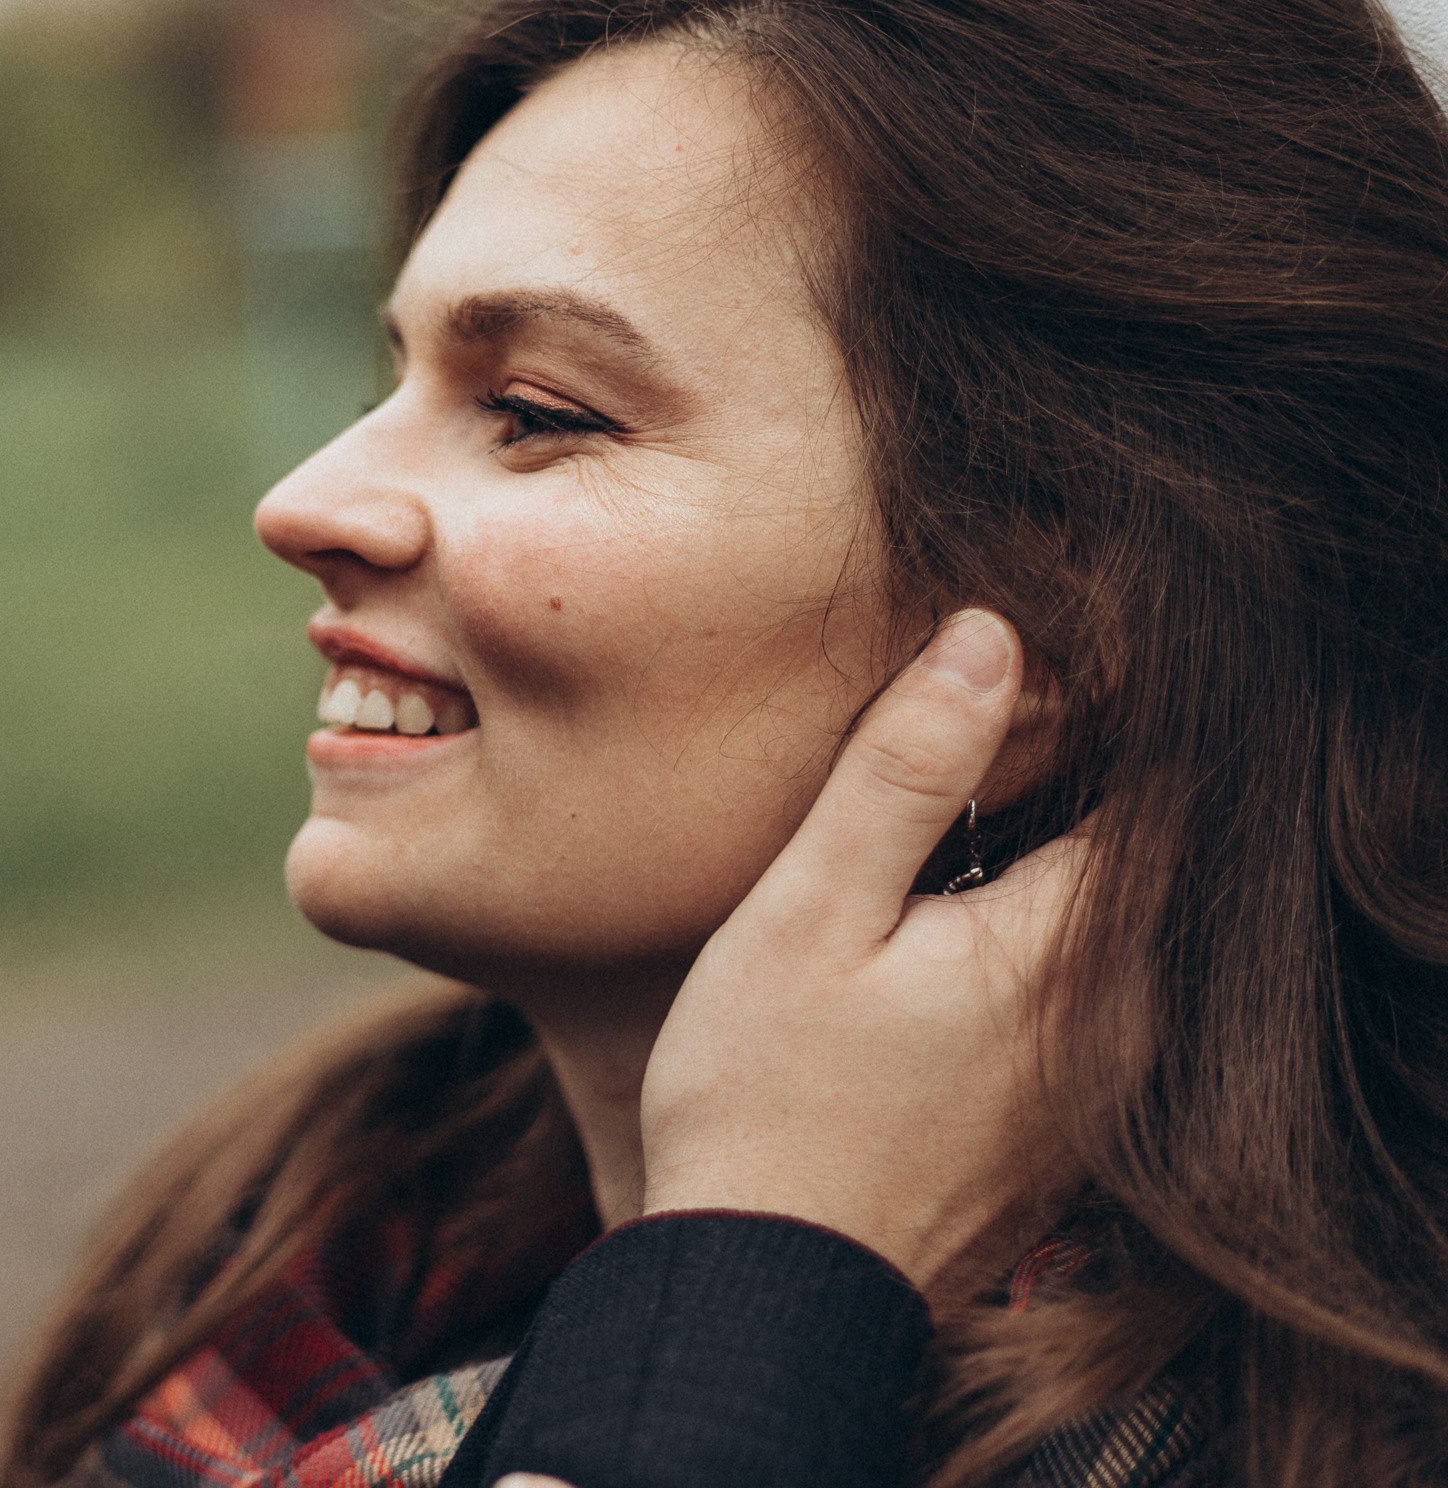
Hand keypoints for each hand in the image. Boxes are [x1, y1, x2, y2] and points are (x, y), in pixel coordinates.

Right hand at [638, 609, 1082, 1298]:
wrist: (762, 1286)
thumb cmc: (766, 1097)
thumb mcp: (810, 912)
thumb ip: (905, 773)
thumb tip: (993, 638)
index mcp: (1071, 951)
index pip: (1162, 787)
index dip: (1109, 708)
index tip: (1035, 661)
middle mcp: (1121, 1022)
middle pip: (1140, 854)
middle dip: (1075, 779)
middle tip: (972, 722)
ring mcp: (1100, 1087)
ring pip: (1110, 926)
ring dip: (1049, 863)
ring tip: (945, 822)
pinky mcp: (1063, 1130)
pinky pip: (1082, 997)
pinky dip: (1032, 942)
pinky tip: (938, 935)